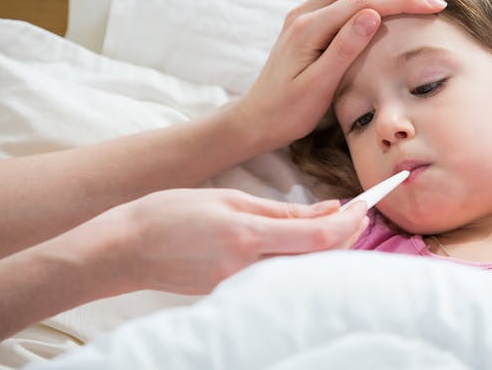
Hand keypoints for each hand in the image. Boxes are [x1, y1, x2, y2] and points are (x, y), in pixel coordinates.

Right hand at [109, 189, 368, 294]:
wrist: (125, 249)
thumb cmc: (171, 213)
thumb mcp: (229, 199)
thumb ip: (282, 210)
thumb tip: (329, 209)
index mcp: (248, 238)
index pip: (319, 238)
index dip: (350, 223)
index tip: (366, 205)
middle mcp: (248, 269)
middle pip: (317, 259)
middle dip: (347, 236)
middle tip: (359, 211)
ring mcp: (240, 287)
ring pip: (302, 270)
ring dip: (327, 247)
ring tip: (339, 222)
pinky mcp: (232, 294)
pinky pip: (279, 276)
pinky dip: (300, 257)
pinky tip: (304, 240)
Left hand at [233, 0, 445, 148]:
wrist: (257, 119)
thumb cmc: (288, 111)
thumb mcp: (317, 87)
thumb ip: (344, 48)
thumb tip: (373, 13)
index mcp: (309, 29)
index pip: (364, 1)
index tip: (436, 2)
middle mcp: (305, 12)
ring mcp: (304, 12)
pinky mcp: (307, 19)